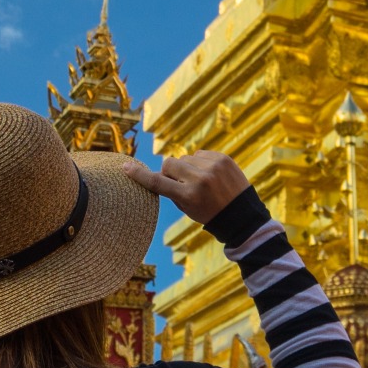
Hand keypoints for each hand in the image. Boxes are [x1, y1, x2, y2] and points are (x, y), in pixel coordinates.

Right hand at [128, 151, 251, 219]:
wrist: (242, 214)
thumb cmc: (209, 213)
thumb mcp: (186, 208)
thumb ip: (172, 190)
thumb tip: (161, 171)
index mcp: (188, 196)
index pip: (157, 182)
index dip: (139, 175)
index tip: (126, 168)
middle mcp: (199, 179)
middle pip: (169, 164)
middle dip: (170, 172)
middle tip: (179, 182)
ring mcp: (212, 167)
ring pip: (185, 158)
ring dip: (187, 168)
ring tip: (201, 182)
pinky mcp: (223, 158)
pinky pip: (200, 154)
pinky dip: (200, 163)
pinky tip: (210, 175)